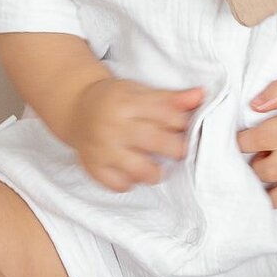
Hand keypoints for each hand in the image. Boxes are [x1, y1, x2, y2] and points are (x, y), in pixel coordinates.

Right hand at [65, 77, 205, 191]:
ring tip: (156, 167)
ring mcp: (102, 149)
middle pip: (158, 142)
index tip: (185, 128)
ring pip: (140, 170)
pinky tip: (132, 172)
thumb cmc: (115, 100)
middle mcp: (114, 126)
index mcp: (127, 102)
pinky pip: (119, 185)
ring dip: (155, 172)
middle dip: (176, 149)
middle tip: (177, 150)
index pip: (166, 115)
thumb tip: (200, 95)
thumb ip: (170, 98)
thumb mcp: (140, 91)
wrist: (76, 108)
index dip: (183, 123)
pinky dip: (130, 183)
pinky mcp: (94, 168)